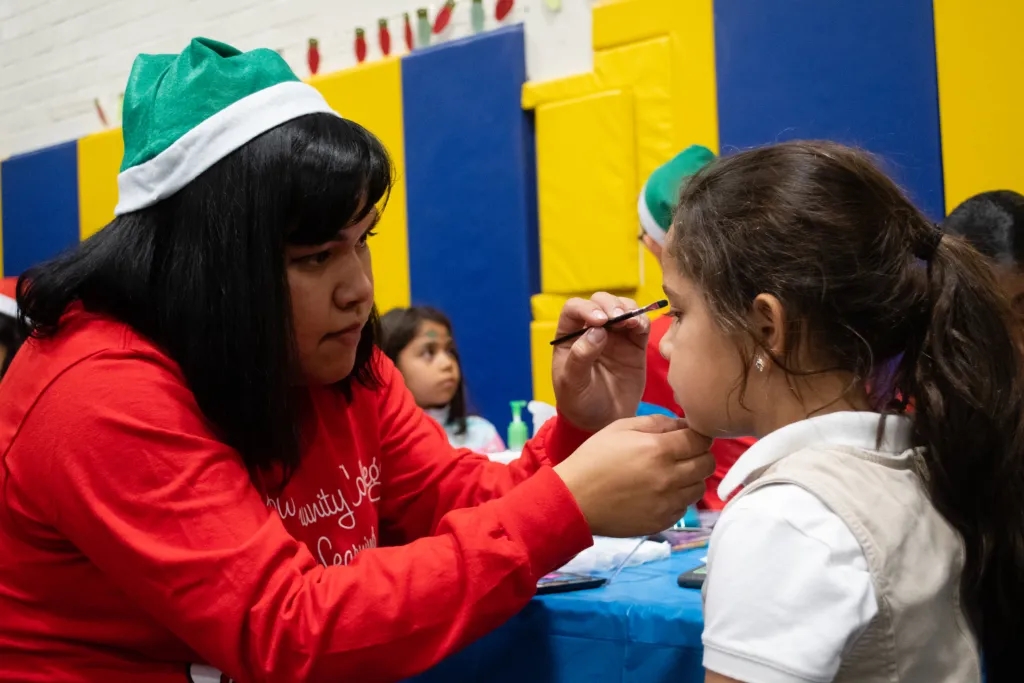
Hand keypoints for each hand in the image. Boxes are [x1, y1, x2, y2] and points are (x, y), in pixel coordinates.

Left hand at [552, 293, 649, 432]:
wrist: (603, 422)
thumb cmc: (580, 403)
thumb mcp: (572, 384)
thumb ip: (580, 357)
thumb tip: (597, 331)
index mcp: (569, 336)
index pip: (574, 309)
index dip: (586, 308)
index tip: (598, 320)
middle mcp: (592, 329)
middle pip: (600, 302)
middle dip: (609, 305)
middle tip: (617, 318)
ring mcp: (615, 335)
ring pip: (622, 307)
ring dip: (627, 308)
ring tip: (630, 322)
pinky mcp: (635, 344)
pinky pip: (640, 324)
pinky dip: (642, 320)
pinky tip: (640, 326)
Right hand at [554, 415, 714, 537]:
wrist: (573, 499)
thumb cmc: (593, 459)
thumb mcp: (620, 428)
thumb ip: (656, 422)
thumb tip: (682, 424)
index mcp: (659, 450)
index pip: (701, 439)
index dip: (697, 433)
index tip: (687, 435)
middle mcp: (669, 478)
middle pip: (707, 463)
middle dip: (699, 454)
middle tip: (682, 453)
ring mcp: (668, 503)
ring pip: (700, 487)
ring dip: (691, 477)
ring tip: (670, 474)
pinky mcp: (662, 522)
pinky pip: (684, 507)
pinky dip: (678, 498)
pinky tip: (659, 492)